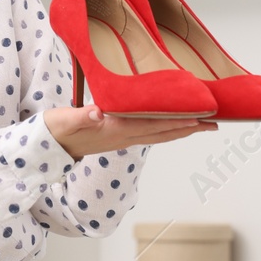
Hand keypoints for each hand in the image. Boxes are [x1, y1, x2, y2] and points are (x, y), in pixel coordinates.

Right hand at [43, 104, 215, 159]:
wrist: (46, 147)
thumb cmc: (55, 129)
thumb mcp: (65, 120)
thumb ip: (82, 117)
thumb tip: (99, 113)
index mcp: (114, 130)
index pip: (152, 125)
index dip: (177, 121)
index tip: (199, 118)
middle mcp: (122, 137)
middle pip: (163, 133)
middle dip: (189, 128)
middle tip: (214, 123)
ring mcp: (121, 139)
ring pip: (158, 136)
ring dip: (181, 131)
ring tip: (202, 125)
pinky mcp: (117, 138)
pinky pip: (149, 134)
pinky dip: (166, 129)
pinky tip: (171, 124)